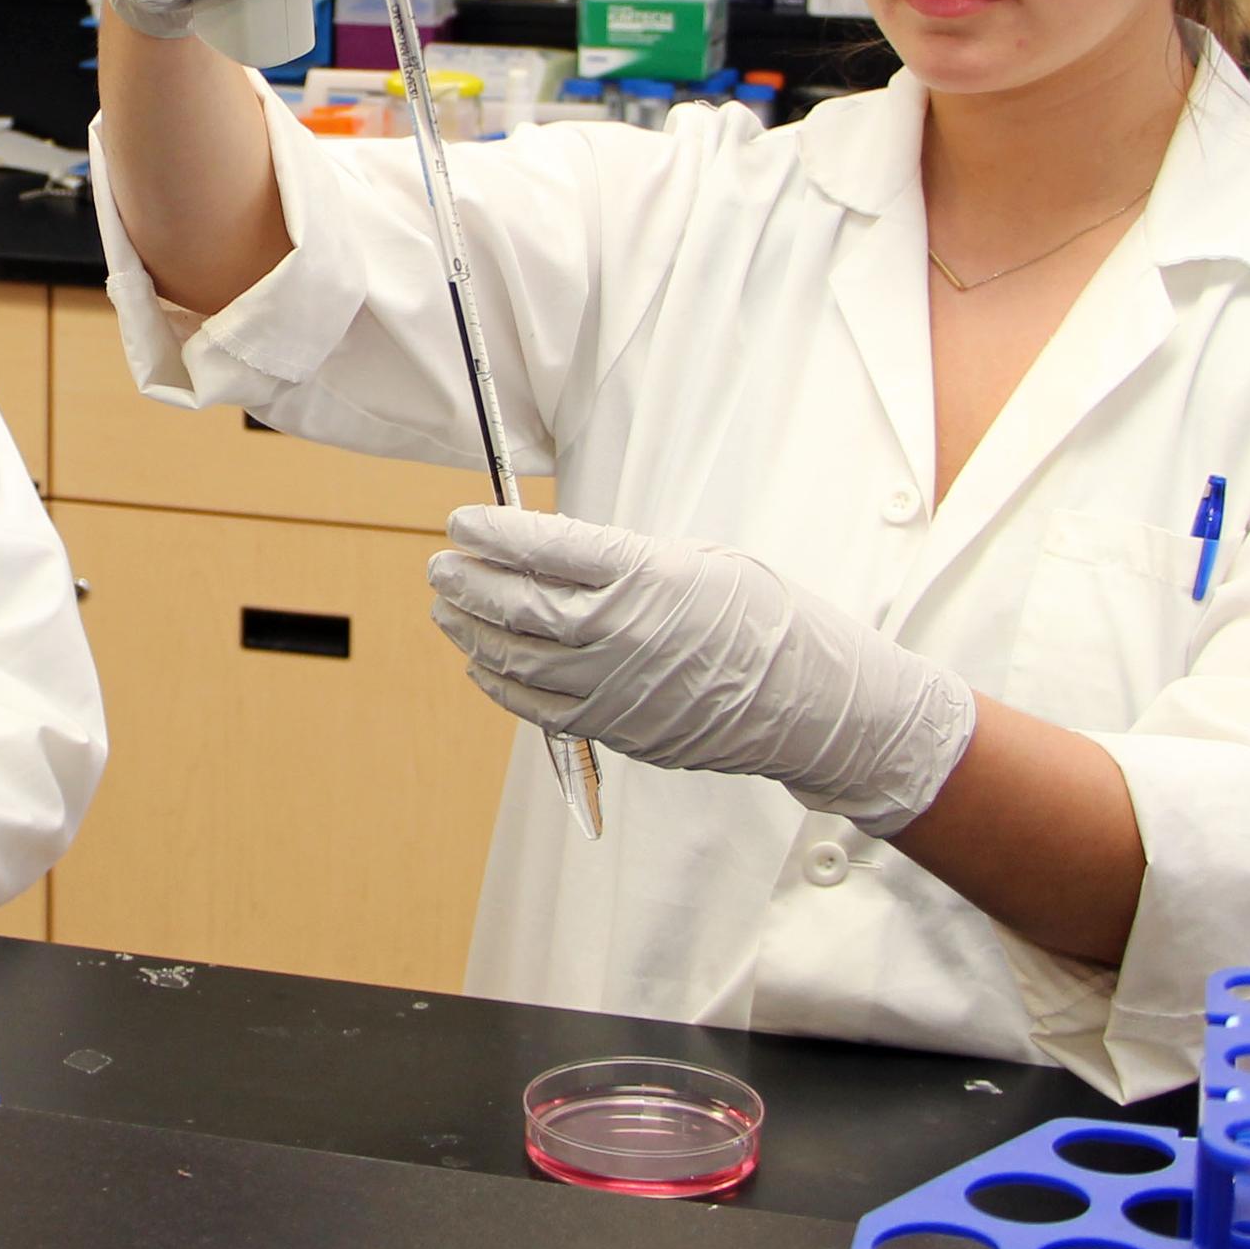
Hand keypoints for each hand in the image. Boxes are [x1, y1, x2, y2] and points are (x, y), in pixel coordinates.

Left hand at [427, 507, 976, 836]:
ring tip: (448, 608)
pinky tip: (481, 661)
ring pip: (516, 658)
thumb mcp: (696, 560)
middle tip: (441, 565)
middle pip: (519, 604)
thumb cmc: (758, 618)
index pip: (546, 547)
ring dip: (472, 631)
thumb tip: (551, 553)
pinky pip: (536, 707)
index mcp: (644, 576)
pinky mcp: (612, 727)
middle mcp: (620, 632)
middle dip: (469, 581)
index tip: (462, 521)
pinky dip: (499, 682)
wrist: (808, 701)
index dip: (494, 531)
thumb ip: (620, 559)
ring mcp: (612, 686)